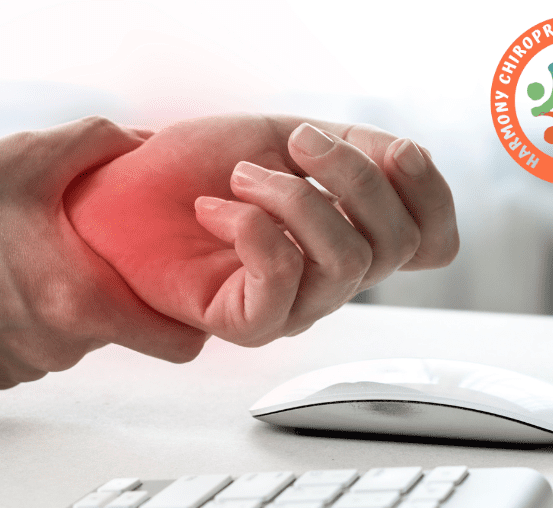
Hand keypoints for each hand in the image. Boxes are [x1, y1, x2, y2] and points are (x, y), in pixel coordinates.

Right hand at [0, 116, 206, 387]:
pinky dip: (35, 316)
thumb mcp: (26, 154)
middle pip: (124, 329)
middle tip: (86, 241)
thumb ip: (101, 143)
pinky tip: (2, 277)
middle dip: (117, 286)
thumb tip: (147, 144)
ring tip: (34, 251)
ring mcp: (24, 367)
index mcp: (80, 303)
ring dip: (73, 299)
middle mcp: (58, 349)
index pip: (178, 343)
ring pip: (80, 336)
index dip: (190, 314)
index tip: (179, 282)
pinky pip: (41, 346)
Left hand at [64, 114, 457, 345]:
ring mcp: (290, 305)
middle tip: (297, 141)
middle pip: (394, 244)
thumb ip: (350, 149)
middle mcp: (328, 278)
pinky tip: (213, 209)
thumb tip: (404, 158)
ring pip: (345, 264)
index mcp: (346, 234)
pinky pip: (282, 281)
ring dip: (295, 198)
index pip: (431, 242)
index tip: (393, 150)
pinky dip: (252, 227)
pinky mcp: (245, 323)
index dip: (432, 195)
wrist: (120, 190)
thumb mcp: (283, 139)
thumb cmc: (196, 166)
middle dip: (354, 176)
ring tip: (241, 176)